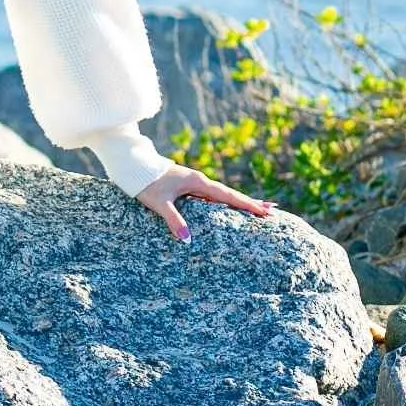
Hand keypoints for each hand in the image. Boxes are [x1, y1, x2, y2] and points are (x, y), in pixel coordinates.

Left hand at [135, 163, 272, 240]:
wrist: (133, 164)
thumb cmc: (146, 182)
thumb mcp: (160, 203)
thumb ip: (174, 220)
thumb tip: (187, 240)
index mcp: (198, 183)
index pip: (228, 196)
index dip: (247, 205)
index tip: (265, 211)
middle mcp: (200, 181)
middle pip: (230, 194)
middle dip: (250, 203)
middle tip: (271, 211)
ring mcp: (194, 183)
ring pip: (221, 195)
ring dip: (238, 201)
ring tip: (256, 208)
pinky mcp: (187, 185)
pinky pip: (211, 196)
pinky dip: (224, 201)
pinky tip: (227, 206)